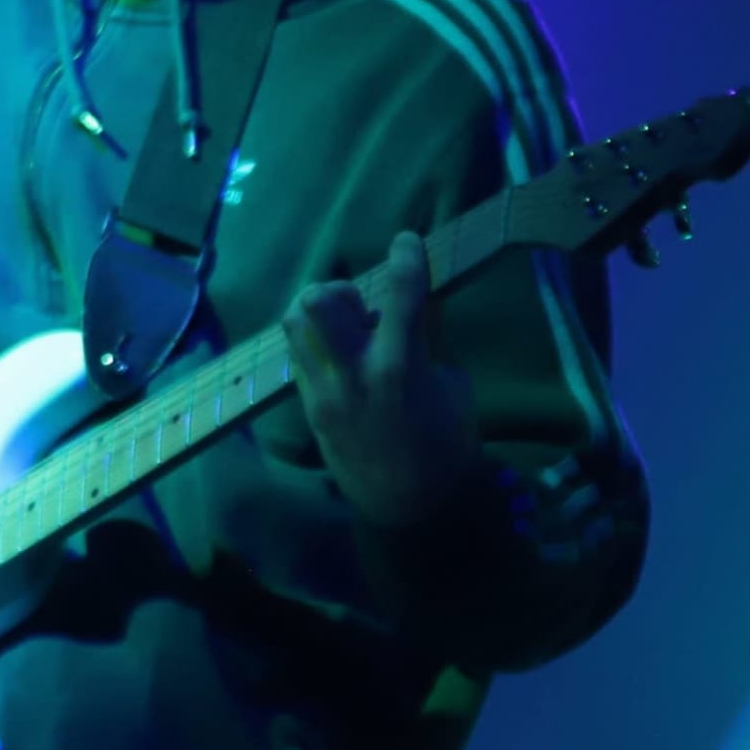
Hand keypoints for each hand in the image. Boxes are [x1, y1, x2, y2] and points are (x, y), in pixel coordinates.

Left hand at [282, 231, 480, 525]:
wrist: (408, 507)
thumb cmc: (447, 446)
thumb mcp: (454, 387)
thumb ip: (431, 337)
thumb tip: (421, 295)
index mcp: (400, 368)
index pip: (399, 293)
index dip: (406, 256)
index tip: (408, 241)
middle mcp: (351, 374)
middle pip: (317, 301)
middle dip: (341, 288)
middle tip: (363, 305)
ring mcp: (322, 391)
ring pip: (295, 322)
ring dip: (320, 312)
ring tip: (348, 328)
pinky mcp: (307, 406)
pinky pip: (298, 353)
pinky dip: (316, 341)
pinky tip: (340, 354)